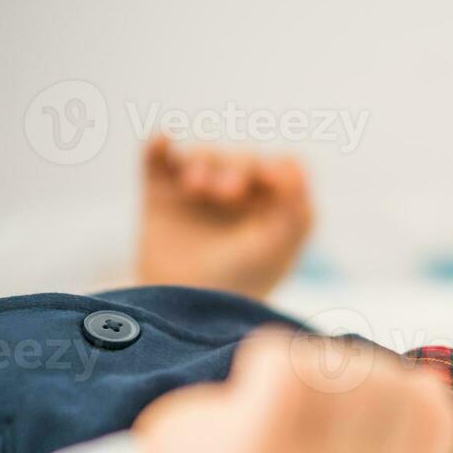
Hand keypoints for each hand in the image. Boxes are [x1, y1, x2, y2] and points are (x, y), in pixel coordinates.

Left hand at [88, 330, 452, 452]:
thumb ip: (399, 441)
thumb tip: (432, 382)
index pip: (438, 425)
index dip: (413, 395)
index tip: (367, 406)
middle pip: (389, 384)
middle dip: (359, 369)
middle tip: (316, 392)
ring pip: (341, 370)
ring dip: (314, 362)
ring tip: (288, 387)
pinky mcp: (257, 445)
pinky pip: (287, 366)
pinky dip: (273, 358)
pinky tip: (257, 381)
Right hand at [137, 136, 313, 299]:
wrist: (184, 310)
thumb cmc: (240, 283)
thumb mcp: (275, 248)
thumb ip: (294, 209)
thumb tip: (294, 167)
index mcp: (273, 208)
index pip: (282, 168)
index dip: (277, 167)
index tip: (270, 180)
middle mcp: (238, 197)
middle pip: (242, 159)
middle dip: (237, 168)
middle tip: (229, 192)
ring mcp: (197, 193)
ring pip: (203, 155)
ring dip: (202, 161)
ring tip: (197, 187)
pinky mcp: (160, 194)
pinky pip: (157, 158)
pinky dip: (159, 145)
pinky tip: (163, 142)